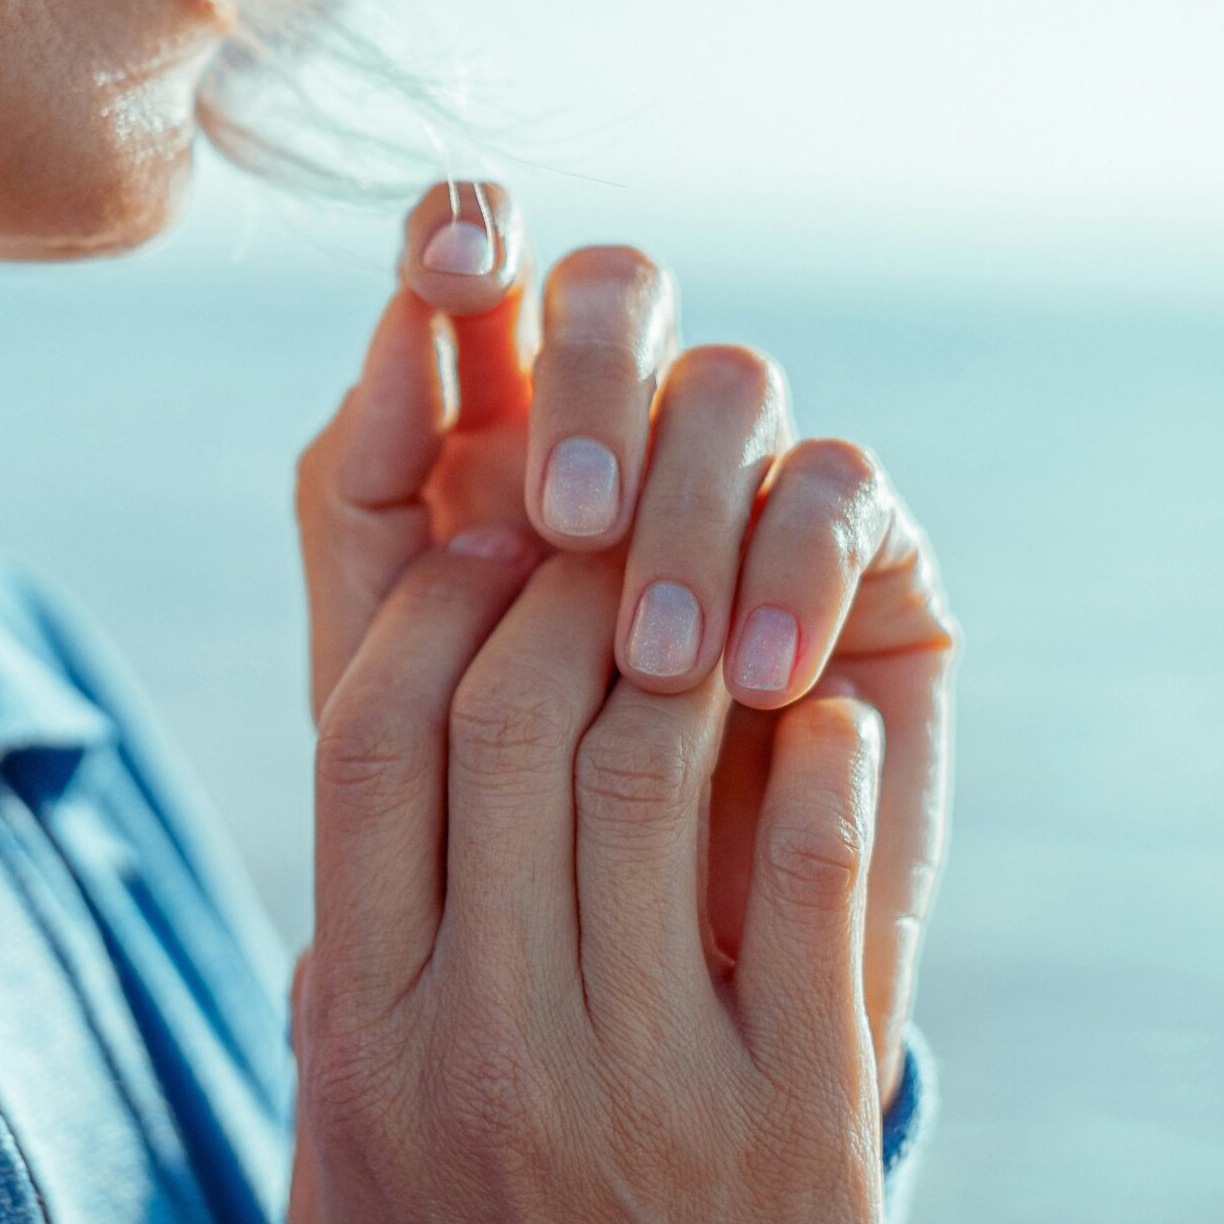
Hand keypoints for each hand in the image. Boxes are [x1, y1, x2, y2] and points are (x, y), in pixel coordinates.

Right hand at [287, 535, 893, 1223]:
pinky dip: (817, 772)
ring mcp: (648, 1080)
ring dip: (680, 655)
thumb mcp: (342, 1172)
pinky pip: (805, 887)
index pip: (371, 746)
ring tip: (698, 617)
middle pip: (509, 725)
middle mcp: (490, 1040)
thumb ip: (333, 1008)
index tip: (479, 558)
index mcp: (367, 1033)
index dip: (427, 615)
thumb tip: (354, 849)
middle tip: (601, 550)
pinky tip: (815, 721)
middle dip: (558, 595)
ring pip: (649, 776)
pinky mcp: (795, 1119)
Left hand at [295, 182, 956, 1102]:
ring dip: (685, 503)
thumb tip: (401, 323)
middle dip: (588, 375)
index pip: (481, 263)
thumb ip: (363, 493)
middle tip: (559, 516)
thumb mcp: (375, 669)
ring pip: (732, 381)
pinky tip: (753, 685)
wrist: (610, 992)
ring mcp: (741, 480)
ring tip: (652, 657)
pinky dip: (792, 573)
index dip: (465, 231)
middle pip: (618, 288)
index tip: (445, 275)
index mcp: (481, 424)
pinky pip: (839, 490)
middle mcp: (619, 426)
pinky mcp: (860, 553)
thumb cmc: (463, 825)